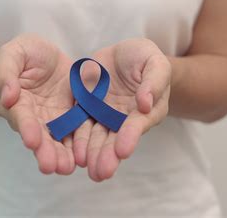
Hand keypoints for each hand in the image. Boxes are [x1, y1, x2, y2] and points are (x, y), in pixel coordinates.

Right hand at [0, 34, 75, 174]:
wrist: (44, 56)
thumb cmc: (23, 54)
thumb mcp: (12, 54)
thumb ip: (6, 73)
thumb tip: (8, 96)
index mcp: (14, 102)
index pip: (21, 117)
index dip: (27, 128)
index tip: (32, 141)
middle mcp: (33, 116)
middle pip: (39, 136)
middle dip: (45, 151)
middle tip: (52, 166)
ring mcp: (53, 119)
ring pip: (57, 140)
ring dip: (62, 155)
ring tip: (67, 168)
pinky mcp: (71, 116)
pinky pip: (77, 131)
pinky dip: (79, 145)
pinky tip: (85, 157)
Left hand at [73, 38, 170, 180]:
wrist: (121, 54)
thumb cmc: (144, 58)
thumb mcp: (155, 63)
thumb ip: (154, 81)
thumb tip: (146, 104)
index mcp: (146, 111)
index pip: (137, 125)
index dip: (130, 137)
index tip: (123, 151)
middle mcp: (124, 119)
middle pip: (115, 139)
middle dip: (108, 155)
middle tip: (101, 172)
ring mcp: (103, 115)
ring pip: (96, 137)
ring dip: (91, 154)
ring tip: (87, 169)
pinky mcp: (85, 108)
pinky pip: (78, 124)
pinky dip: (76, 139)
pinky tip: (71, 153)